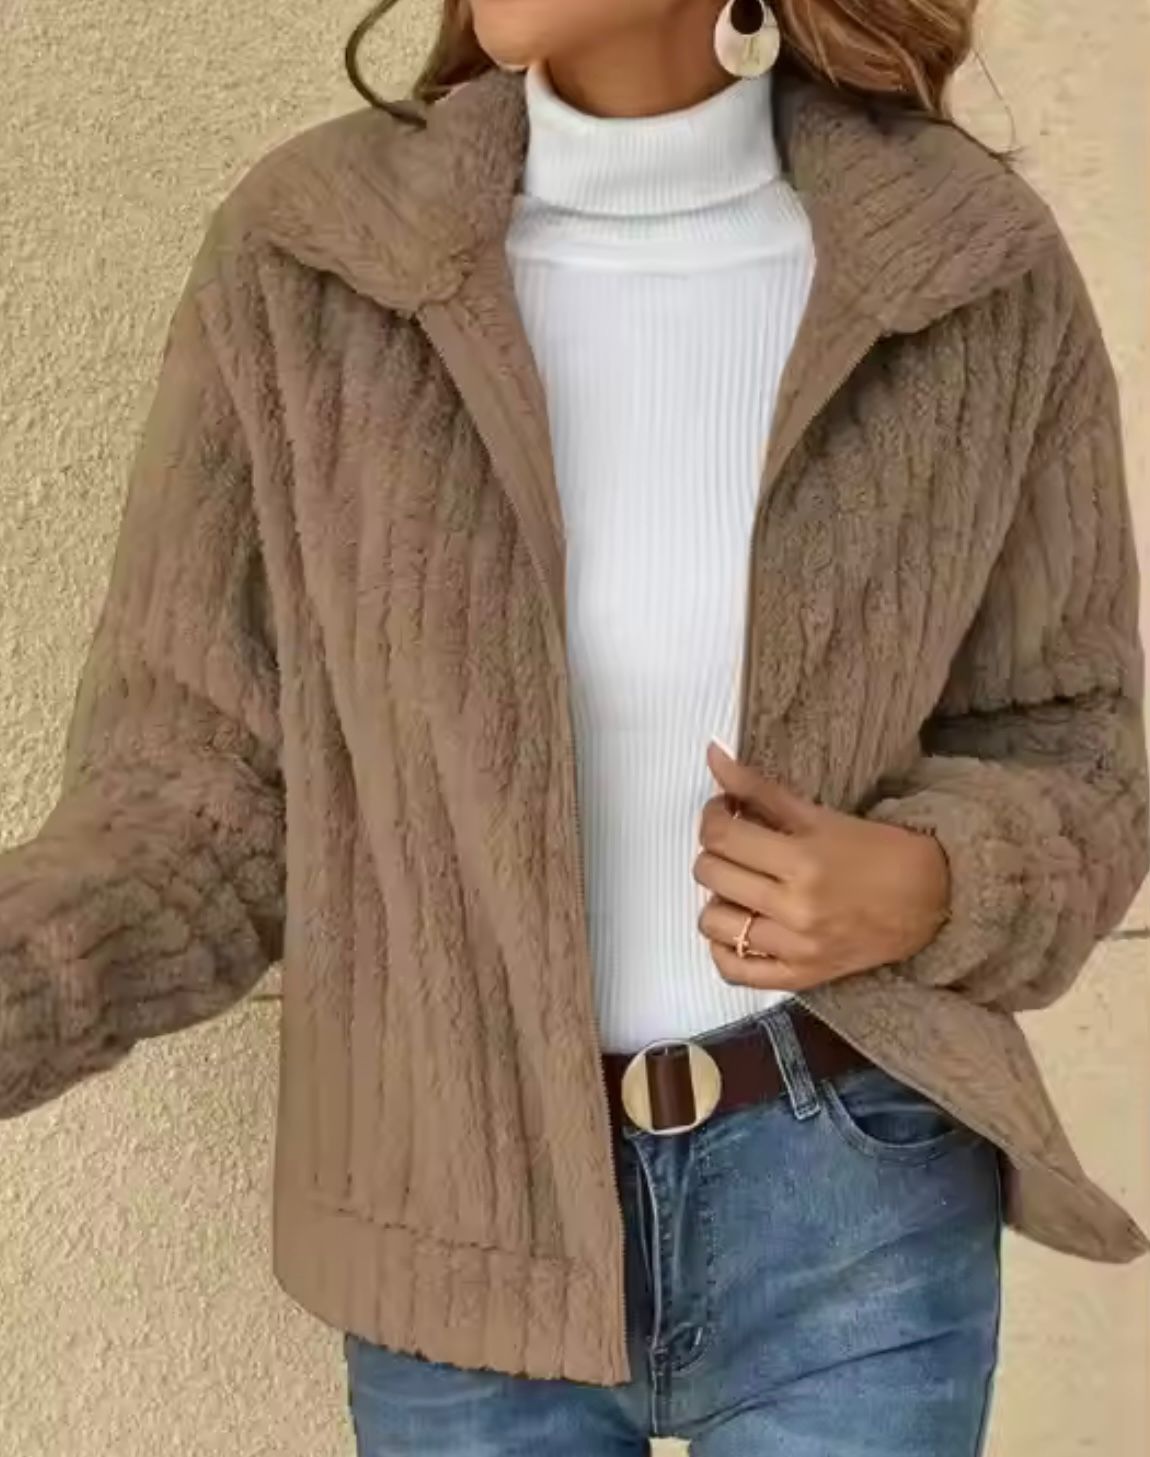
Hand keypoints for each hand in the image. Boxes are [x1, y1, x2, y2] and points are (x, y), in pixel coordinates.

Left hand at [694, 742, 950, 991]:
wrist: (930, 900)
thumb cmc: (875, 852)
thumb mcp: (819, 815)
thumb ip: (759, 789)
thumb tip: (713, 756)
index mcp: (803, 861)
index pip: (722, 836)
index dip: (713, 816)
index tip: (725, 810)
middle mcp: (795, 909)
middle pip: (711, 874)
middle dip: (715, 850)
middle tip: (736, 844)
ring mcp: (795, 948)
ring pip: (712, 922)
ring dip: (718, 897)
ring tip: (740, 886)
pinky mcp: (799, 977)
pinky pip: (733, 970)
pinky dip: (725, 947)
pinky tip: (739, 926)